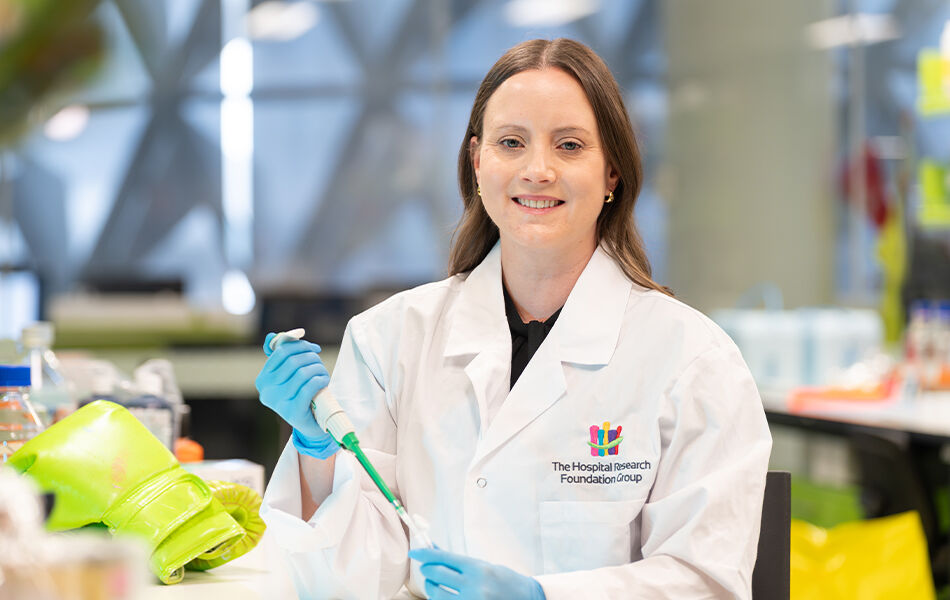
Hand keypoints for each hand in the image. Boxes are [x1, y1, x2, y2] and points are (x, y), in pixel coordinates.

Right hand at [257, 332, 337, 457]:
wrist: (311, 424)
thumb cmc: (301, 394)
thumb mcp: (289, 375)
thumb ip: (281, 355)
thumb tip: (272, 336)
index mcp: (263, 380)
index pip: (281, 352)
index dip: (300, 346)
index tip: (314, 349)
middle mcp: (267, 392)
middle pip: (293, 361)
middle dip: (311, 357)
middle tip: (320, 362)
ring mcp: (278, 403)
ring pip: (302, 373)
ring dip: (318, 369)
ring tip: (323, 373)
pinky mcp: (293, 412)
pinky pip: (308, 387)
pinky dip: (319, 380)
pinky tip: (323, 381)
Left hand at [409, 548, 545, 599]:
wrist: (528, 599)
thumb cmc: (505, 580)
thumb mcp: (484, 566)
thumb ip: (459, 562)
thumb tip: (434, 550)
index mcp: (478, 568)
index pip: (443, 557)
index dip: (425, 554)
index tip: (413, 552)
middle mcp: (474, 586)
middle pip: (435, 574)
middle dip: (428, 570)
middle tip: (428, 568)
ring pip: (436, 594)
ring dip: (432, 588)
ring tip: (439, 585)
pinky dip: (442, 599)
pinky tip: (447, 596)